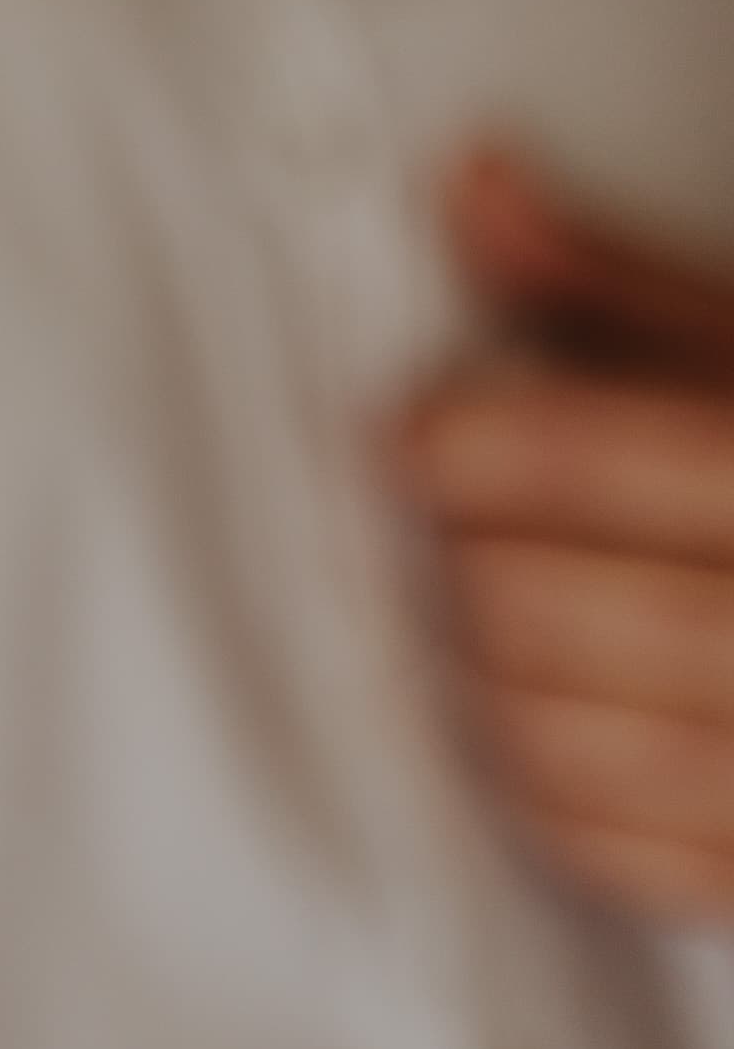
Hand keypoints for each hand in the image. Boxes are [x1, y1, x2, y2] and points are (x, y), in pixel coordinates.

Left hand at [398, 146, 733, 920]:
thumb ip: (625, 298)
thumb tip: (473, 188)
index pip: (613, 459)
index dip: (477, 446)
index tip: (421, 433)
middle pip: (556, 608)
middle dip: (466, 566)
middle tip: (443, 533)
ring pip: (567, 745)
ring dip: (481, 684)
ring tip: (478, 626)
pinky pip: (626, 860)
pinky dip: (550, 799)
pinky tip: (541, 732)